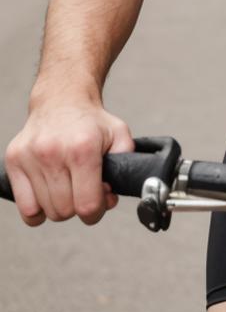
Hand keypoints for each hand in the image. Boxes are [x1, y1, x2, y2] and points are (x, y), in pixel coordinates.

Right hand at [5, 102, 133, 225]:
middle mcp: (53, 153)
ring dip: (59, 206)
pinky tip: (48, 194)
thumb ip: (124, 166)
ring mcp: (30, 157)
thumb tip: (110, 197)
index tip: (100, 201)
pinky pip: (25, 208)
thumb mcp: (120, 136)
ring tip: (68, 187)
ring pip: (46, 211)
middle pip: (65, 211)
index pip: (87, 205)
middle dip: (78, 207)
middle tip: (83, 190)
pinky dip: (37, 210)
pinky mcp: (14, 160)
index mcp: (82, 149)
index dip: (96, 211)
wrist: (62, 100)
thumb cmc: (91, 122)